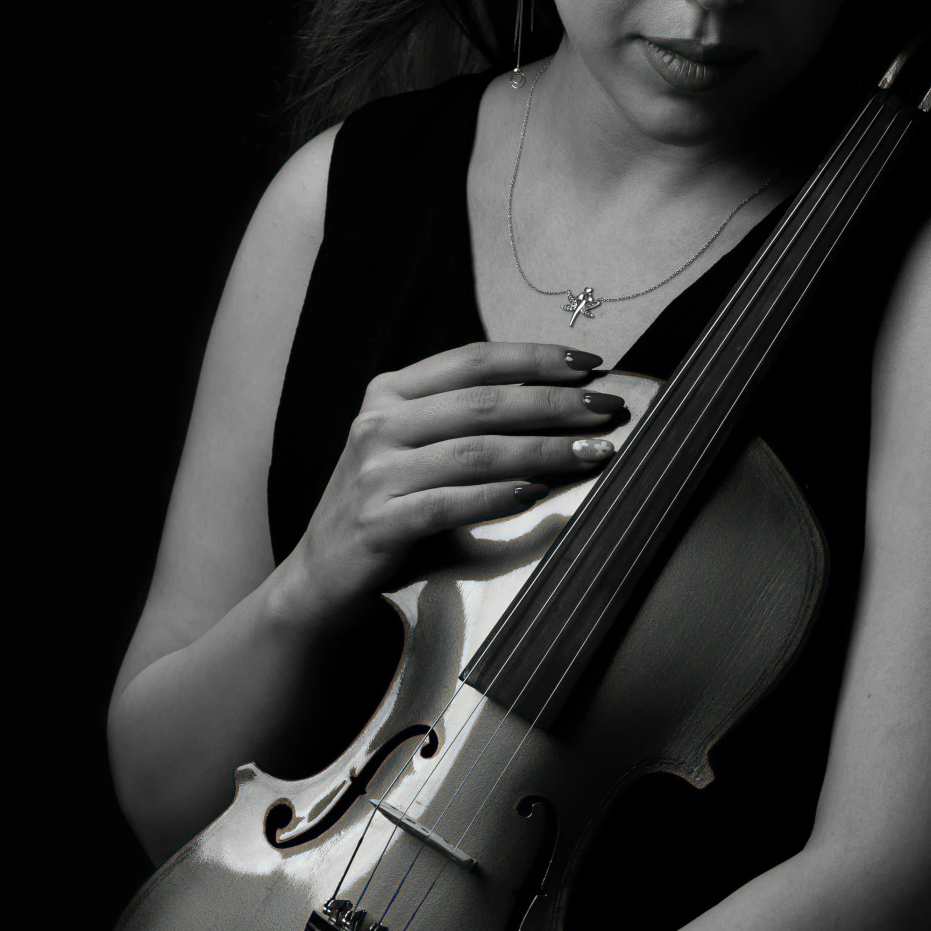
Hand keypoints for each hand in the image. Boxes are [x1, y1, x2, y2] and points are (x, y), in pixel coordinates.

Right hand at [290, 341, 630, 615]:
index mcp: (389, 392)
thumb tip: (554, 397)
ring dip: (544, 450)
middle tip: (608, 408)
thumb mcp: (413, 447)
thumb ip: (462, 419)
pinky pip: (451, 504)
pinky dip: (499, 497)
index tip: (589, 363)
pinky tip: (540, 493)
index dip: (535, 357)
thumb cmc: (389, 505)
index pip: (473, 360)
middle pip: (482, 403)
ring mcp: (375, 473)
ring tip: (594, 453)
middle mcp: (378, 423)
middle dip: (554, 403)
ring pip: (475, 452)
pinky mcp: (379, 521)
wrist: (323, 572)